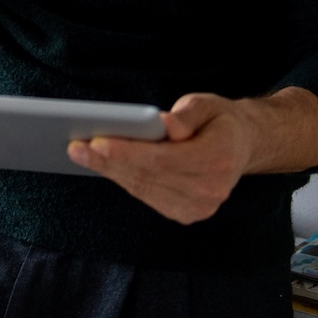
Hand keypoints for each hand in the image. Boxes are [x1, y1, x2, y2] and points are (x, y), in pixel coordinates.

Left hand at [67, 88, 317, 223]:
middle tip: (76, 147)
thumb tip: (165, 125)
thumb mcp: (208, 103)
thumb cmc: (219, 120)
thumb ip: (188, 113)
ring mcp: (199, 207)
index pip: (163, 159)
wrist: (241, 146)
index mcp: (218, 159)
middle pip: (148, 176)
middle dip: (109, 162)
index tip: (97, 142)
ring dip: (111, 172)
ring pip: (143, 189)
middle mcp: (210, 190)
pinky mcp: (187, 213)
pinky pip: (147, 196)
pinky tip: (103, 165)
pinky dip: (124, 179)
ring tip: (81, 153)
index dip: (128, 152)